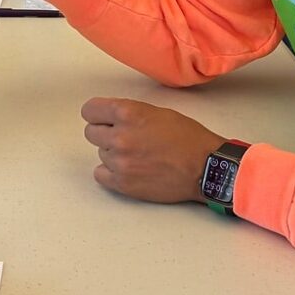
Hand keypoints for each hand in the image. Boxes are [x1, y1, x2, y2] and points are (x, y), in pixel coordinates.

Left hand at [81, 98, 224, 203]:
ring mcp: (120, 162)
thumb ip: (129, 113)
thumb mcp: (157, 112)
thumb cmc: (187, 138)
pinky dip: (110, 172)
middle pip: (91, 133)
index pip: (90, 110)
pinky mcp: (123, 184)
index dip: (97, 114)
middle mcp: (120, 136)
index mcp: (127, 113)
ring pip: (101, 153)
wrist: (204, 168)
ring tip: (137, 155)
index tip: (102, 118)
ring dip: (113, 153)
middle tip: (125, 137)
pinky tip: (128, 169)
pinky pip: (100, 174)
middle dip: (105, 133)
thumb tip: (110, 118)